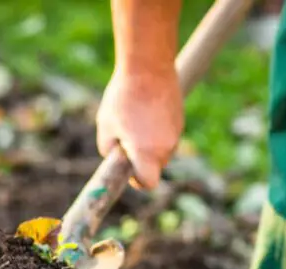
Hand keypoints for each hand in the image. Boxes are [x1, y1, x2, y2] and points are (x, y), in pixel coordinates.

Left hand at [96, 67, 183, 189]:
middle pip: (155, 168)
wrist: (148, 66)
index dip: (137, 181)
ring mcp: (176, 134)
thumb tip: (116, 158)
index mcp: (147, 153)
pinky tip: (146, 110)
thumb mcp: (105, 126)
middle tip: (125, 139)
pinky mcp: (179, 121)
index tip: (128, 168)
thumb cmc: (123, 97)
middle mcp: (166, 148)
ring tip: (135, 120)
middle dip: (141, 160)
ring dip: (149, 144)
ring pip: (161, 151)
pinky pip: (167, 136)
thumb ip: (109, 150)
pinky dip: (157, 131)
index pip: (148, 183)